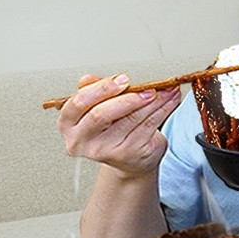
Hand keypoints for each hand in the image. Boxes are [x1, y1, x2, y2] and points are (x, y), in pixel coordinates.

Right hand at [57, 74, 182, 177]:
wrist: (130, 159)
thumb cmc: (111, 127)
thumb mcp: (97, 106)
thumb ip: (93, 90)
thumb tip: (87, 79)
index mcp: (68, 124)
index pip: (80, 103)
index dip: (101, 89)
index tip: (122, 79)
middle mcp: (82, 141)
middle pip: (102, 115)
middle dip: (128, 98)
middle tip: (147, 87)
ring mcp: (106, 151)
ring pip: (131, 119)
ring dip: (153, 101)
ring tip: (166, 89)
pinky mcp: (130, 154)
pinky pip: (148, 126)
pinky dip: (163, 110)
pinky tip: (170, 100)